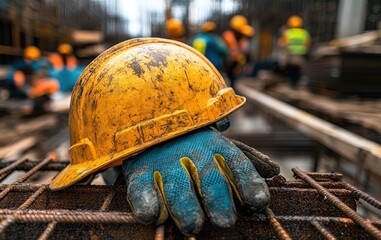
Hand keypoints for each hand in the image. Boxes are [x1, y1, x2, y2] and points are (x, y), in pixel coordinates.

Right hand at [122, 128, 278, 234]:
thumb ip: (246, 160)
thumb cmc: (192, 144)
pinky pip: (142, 189)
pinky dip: (147, 202)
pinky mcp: (140, 172)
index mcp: (215, 146)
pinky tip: (152, 214)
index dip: (248, 182)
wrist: (150, 123)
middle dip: (219, 200)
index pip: (237, 164)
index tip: (259, 201)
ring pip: (178, 187)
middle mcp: (192, 154)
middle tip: (225, 221)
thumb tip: (273, 172)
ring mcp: (165, 163)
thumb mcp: (219, 147)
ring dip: (186, 207)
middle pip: (209, 178)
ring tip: (193, 224)